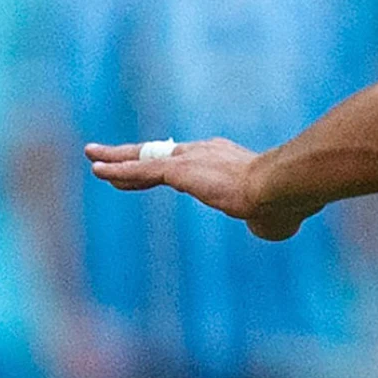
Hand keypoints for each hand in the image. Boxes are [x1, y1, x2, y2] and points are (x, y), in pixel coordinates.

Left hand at [84, 139, 311, 240]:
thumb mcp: (273, 213)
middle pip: (161, 152)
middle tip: (111, 153)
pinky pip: (141, 168)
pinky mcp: (178, 169)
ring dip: (117, 160)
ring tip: (93, 160)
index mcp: (227, 159)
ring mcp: (190, 159)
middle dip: (135, 154)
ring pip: (144, 157)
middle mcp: (205, 152)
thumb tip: (268, 226)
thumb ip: (264, 218)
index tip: (156, 169)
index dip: (169, 165)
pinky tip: (98, 171)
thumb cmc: (284, 202)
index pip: (189, 161)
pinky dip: (118, 170)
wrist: (278, 186)